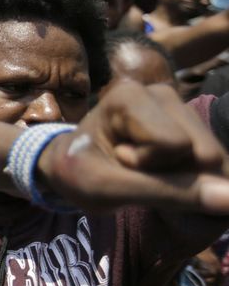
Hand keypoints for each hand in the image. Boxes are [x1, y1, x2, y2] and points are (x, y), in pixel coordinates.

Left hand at [40, 82, 228, 212]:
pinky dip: (192, 181)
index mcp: (130, 96)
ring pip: (215, 162)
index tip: (117, 160)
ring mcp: (179, 108)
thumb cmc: (79, 172)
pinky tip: (162, 174)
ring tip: (144, 172)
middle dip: (174, 177)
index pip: (176, 145)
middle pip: (206, 154)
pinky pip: (215, 166)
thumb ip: (169, 192)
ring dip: (183, 180)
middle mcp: (161, 93)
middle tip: (132, 171)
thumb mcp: (110, 189)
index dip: (149, 166)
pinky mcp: (191, 126)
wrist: (71, 165)